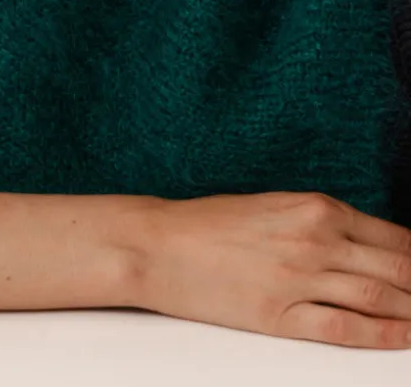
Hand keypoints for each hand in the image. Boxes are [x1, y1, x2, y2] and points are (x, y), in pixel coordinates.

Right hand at [133, 190, 410, 349]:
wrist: (159, 244)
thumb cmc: (209, 223)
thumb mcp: (273, 207)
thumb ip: (319, 223)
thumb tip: (366, 247)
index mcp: (314, 207)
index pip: (392, 235)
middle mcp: (314, 239)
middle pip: (395, 268)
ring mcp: (299, 278)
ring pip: (378, 297)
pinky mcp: (280, 315)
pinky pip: (344, 328)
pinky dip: (381, 336)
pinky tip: (401, 338)